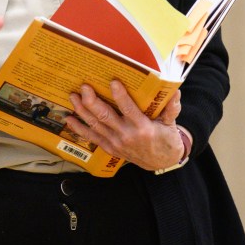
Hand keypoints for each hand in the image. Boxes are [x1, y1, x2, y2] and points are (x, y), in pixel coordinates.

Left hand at [65, 81, 184, 170]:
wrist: (162, 162)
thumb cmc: (166, 139)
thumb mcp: (171, 124)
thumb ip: (171, 108)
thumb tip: (175, 91)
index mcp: (143, 127)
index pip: (129, 109)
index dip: (120, 96)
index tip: (113, 82)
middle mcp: (126, 135)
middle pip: (105, 116)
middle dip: (92, 101)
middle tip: (84, 87)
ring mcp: (116, 143)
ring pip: (95, 125)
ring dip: (82, 111)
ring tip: (73, 96)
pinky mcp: (110, 148)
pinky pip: (92, 137)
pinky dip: (80, 129)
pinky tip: (70, 118)